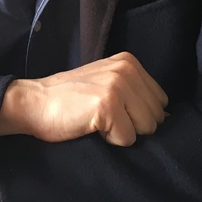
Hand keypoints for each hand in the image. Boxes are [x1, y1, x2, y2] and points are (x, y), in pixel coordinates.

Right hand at [0, 51, 167, 145]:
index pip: (160, 101)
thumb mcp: (107, 84)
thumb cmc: (70, 100)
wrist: (35, 102)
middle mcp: (126, 69)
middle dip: (133, 125)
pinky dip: (110, 140)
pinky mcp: (108, 104)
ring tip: (98, 120)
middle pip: (156, 116)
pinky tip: (91, 126)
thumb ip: (134, 92)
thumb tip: (166, 117)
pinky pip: (128, 138)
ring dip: (122, 132)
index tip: (111, 109)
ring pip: (146, 128)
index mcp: (129, 62)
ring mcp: (117, 85)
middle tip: (104, 116)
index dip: (138, 114)